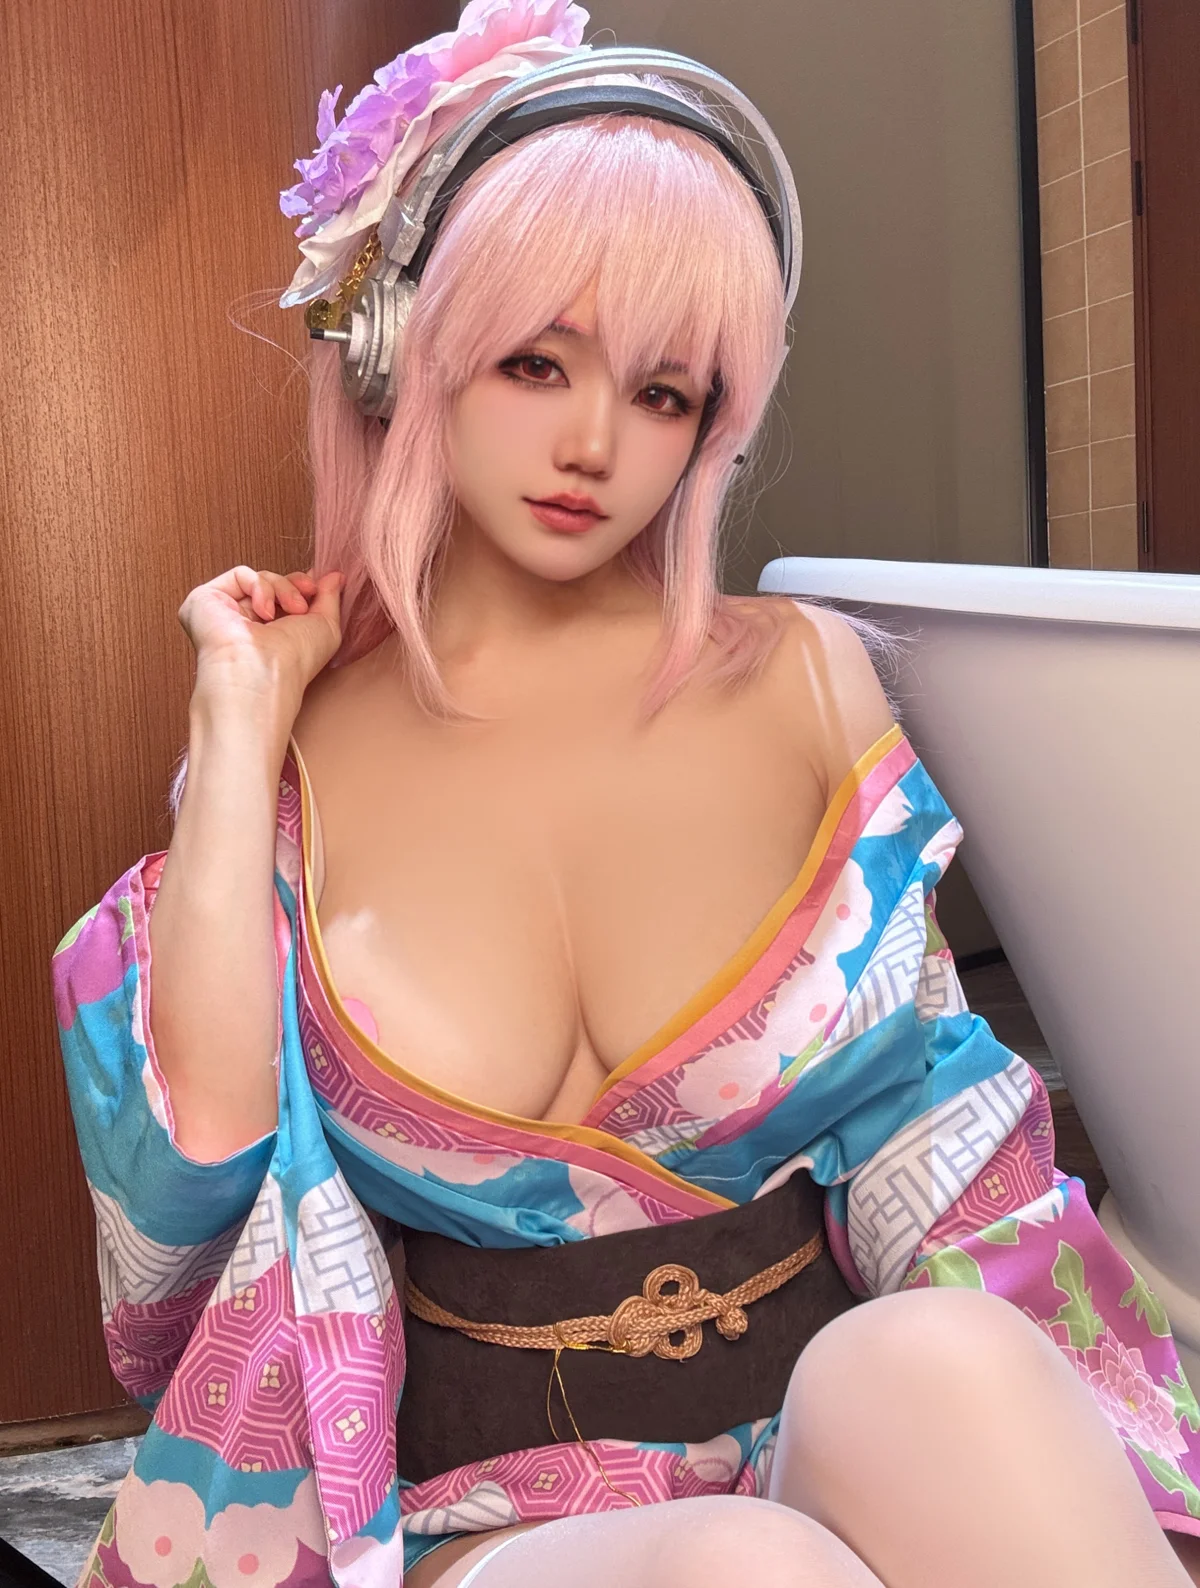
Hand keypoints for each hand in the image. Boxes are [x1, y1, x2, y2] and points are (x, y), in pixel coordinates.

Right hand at [179, 566, 343, 713]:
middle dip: (293, 586)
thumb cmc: (295, 660)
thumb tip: (335, 575)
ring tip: (291, 612)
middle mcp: (246, 624)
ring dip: (282, 589)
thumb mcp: (327, 627)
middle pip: (273, 584)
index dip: (301, 586)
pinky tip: (264, 612)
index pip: (284, 595)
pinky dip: (260, 586)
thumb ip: (330, 597)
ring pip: (260, 578)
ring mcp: (224, 612)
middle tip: (303, 604)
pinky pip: (241, 575)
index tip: (315, 589)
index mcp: (270, 633)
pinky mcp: (205, 600)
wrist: (264, 671)